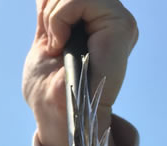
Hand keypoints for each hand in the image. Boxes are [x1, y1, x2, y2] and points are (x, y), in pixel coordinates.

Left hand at [22, 0, 138, 145]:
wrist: (55, 112)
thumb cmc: (48, 87)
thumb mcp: (45, 40)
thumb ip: (51, 14)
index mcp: (97, 21)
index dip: (53, 5)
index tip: (48, 34)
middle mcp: (112, 18)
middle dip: (53, 7)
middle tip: (52, 40)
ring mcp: (118, 21)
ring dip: (55, 15)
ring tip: (58, 45)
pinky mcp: (120, 26)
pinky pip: (83, 0)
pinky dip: (61, 18)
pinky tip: (61, 44)